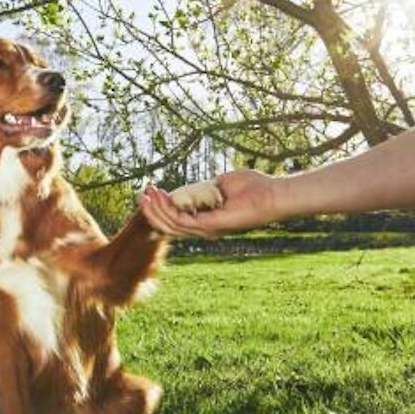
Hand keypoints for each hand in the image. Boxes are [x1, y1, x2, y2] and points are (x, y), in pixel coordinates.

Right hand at [139, 170, 281, 237]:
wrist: (271, 194)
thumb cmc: (253, 187)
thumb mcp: (221, 184)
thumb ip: (204, 187)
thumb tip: (189, 187)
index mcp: (207, 220)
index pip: (177, 219)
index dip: (161, 207)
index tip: (151, 190)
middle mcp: (205, 228)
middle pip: (169, 225)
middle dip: (153, 210)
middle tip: (142, 193)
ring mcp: (207, 229)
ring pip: (172, 224)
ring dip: (156, 209)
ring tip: (148, 193)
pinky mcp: (210, 226)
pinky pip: (182, 221)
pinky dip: (168, 209)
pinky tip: (161, 196)